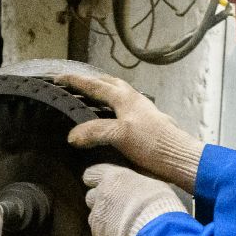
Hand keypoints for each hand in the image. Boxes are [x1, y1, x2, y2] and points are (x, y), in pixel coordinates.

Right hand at [58, 72, 203, 192]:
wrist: (179, 158)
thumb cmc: (152, 143)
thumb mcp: (120, 135)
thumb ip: (95, 131)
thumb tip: (72, 136)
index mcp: (124, 97)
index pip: (94, 85)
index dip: (74, 81)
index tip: (56, 78)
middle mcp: (133, 99)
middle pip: (108, 83)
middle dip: (90, 81)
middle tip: (74, 82)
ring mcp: (140, 110)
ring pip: (117, 93)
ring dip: (102, 91)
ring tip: (89, 97)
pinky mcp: (144, 123)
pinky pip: (122, 108)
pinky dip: (110, 107)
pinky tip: (108, 118)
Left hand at [82, 163, 186, 235]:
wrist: (157, 232)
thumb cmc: (159, 205)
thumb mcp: (152, 185)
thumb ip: (135, 185)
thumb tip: (135, 189)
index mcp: (112, 178)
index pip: (91, 175)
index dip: (95, 180)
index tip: (103, 184)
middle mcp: (100, 197)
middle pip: (91, 197)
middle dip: (101, 202)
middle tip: (118, 208)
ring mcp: (97, 220)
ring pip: (96, 219)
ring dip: (106, 222)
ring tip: (125, 227)